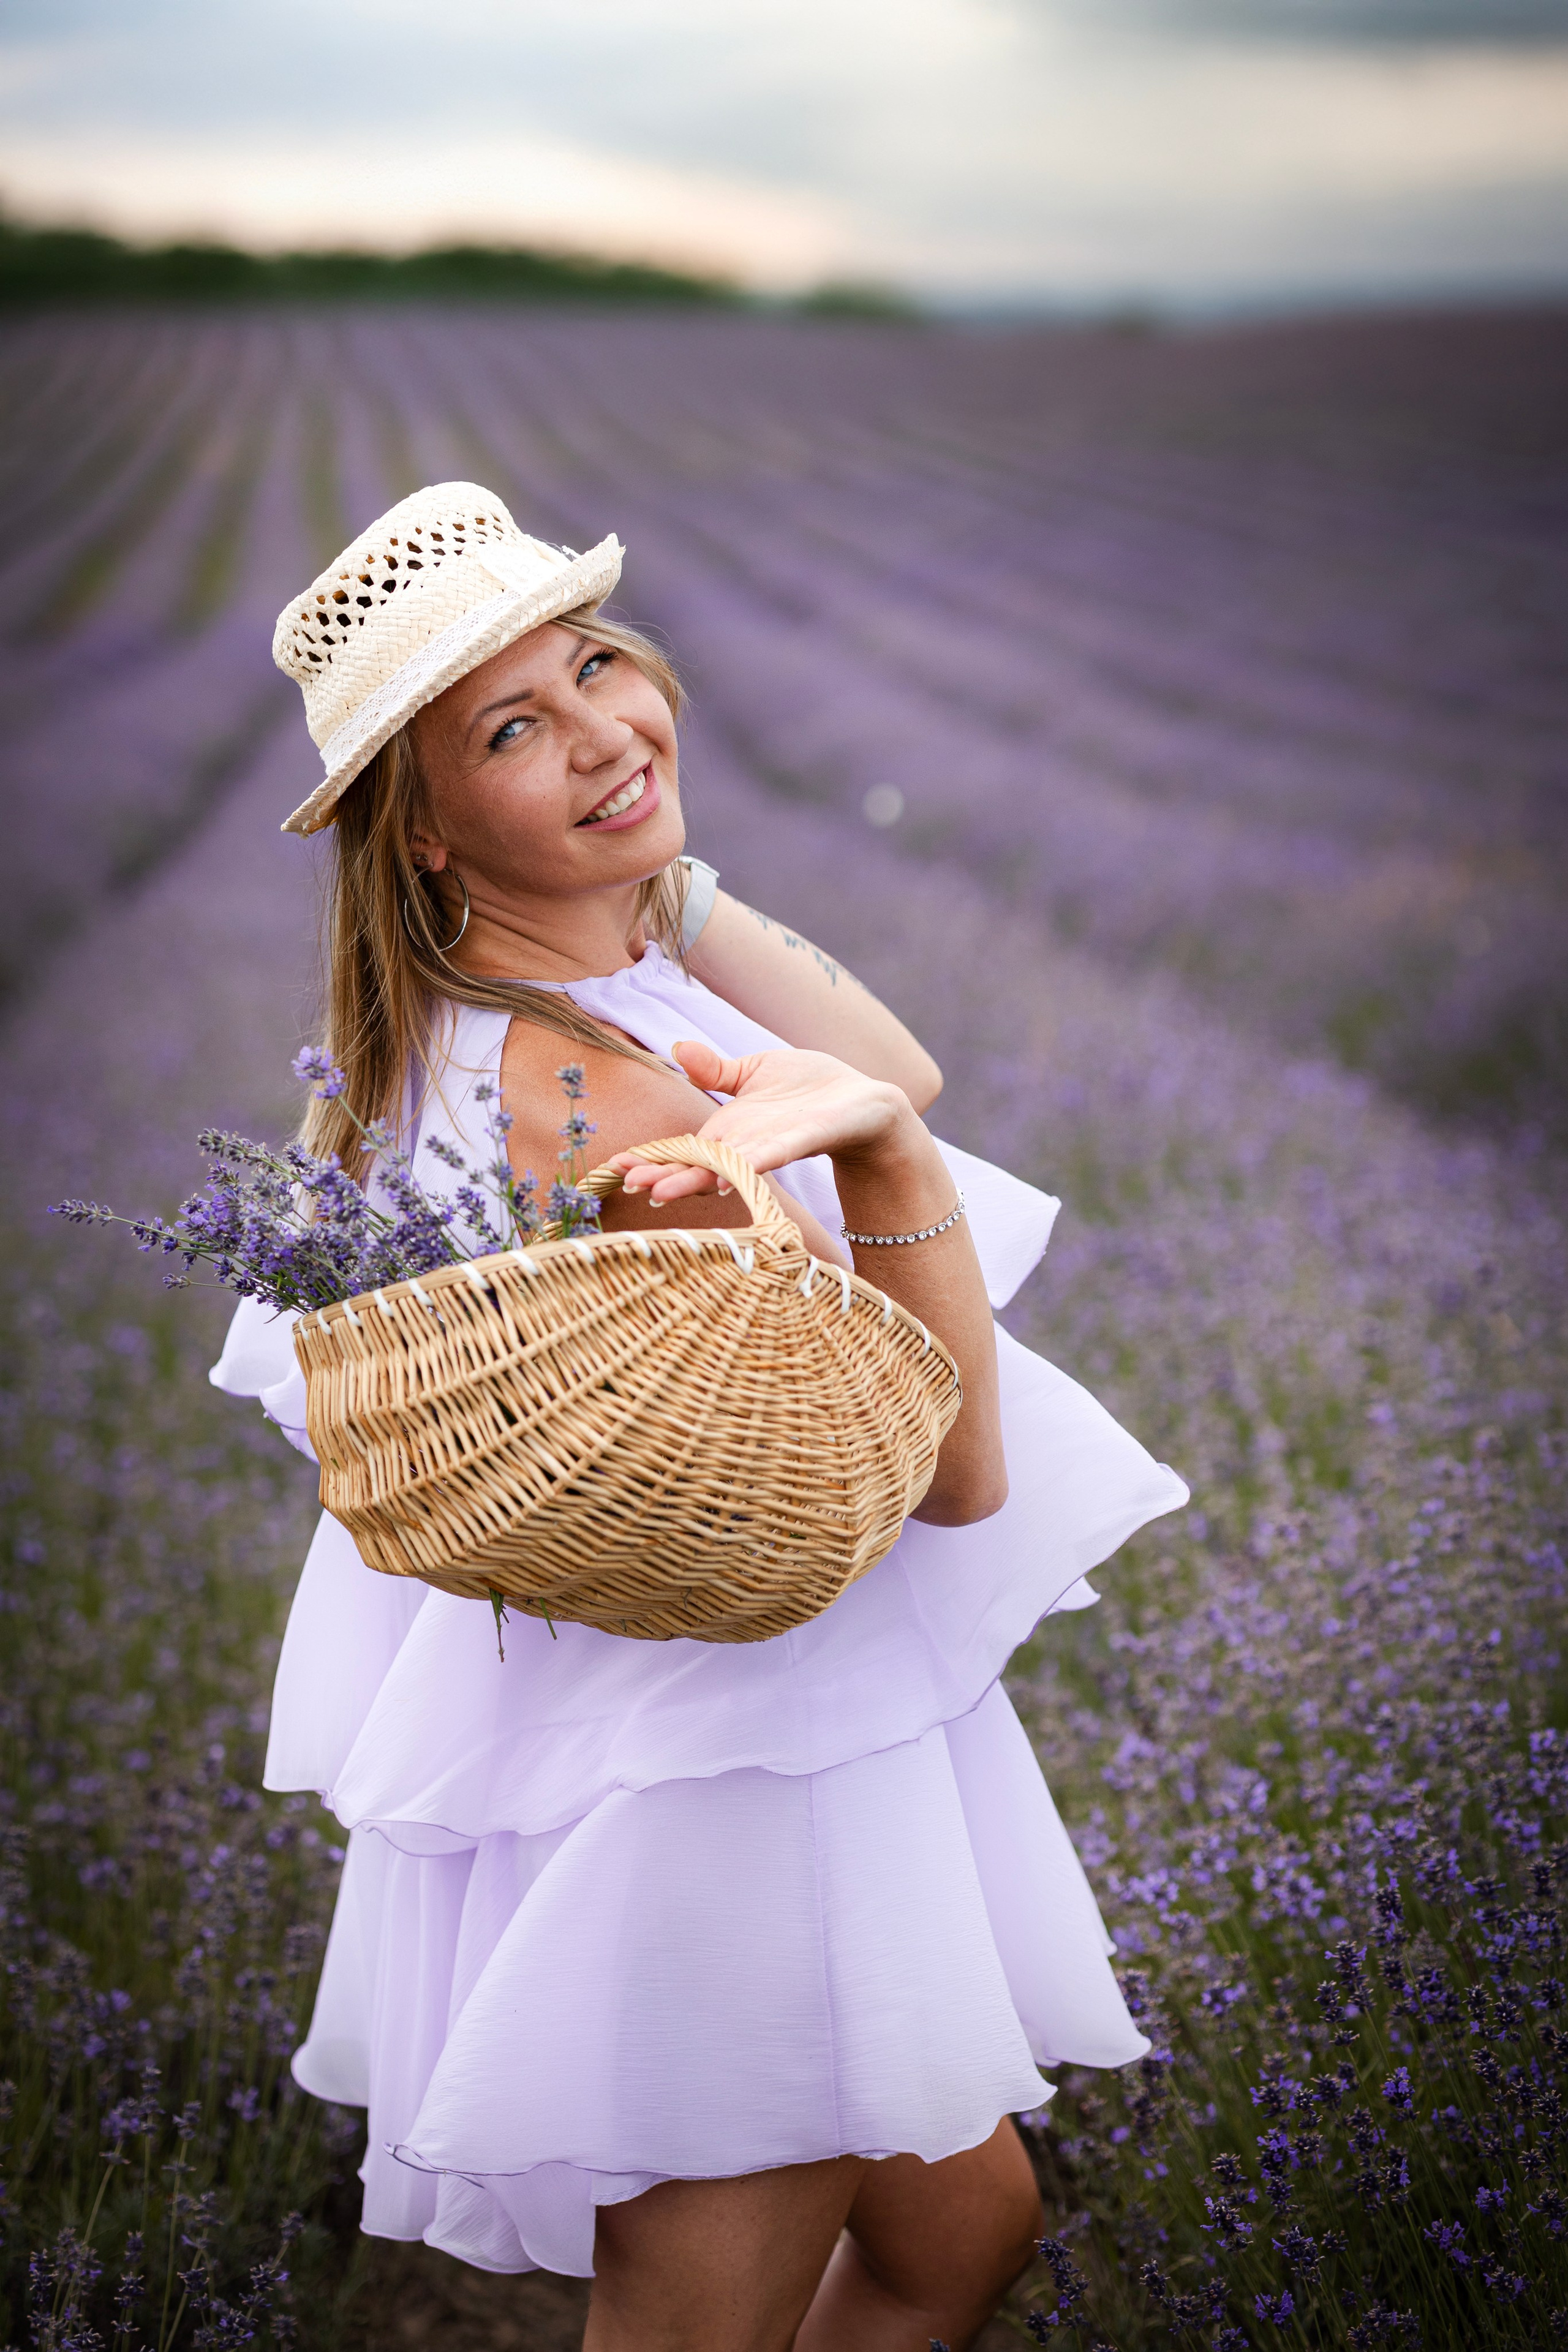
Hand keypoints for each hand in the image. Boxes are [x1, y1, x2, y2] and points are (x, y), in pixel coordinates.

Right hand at [606, 1040, 915, 1204]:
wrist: (865, 1101)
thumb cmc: (810, 1089)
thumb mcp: (755, 1072)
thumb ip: (716, 1070)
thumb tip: (678, 1049)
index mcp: (729, 1131)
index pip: (681, 1147)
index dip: (651, 1156)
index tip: (616, 1166)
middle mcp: (744, 1146)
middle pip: (696, 1164)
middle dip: (662, 1174)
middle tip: (628, 1185)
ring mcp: (771, 1148)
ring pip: (725, 1167)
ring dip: (693, 1179)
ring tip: (661, 1191)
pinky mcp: (801, 1142)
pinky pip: (769, 1155)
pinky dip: (746, 1166)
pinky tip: (724, 1177)